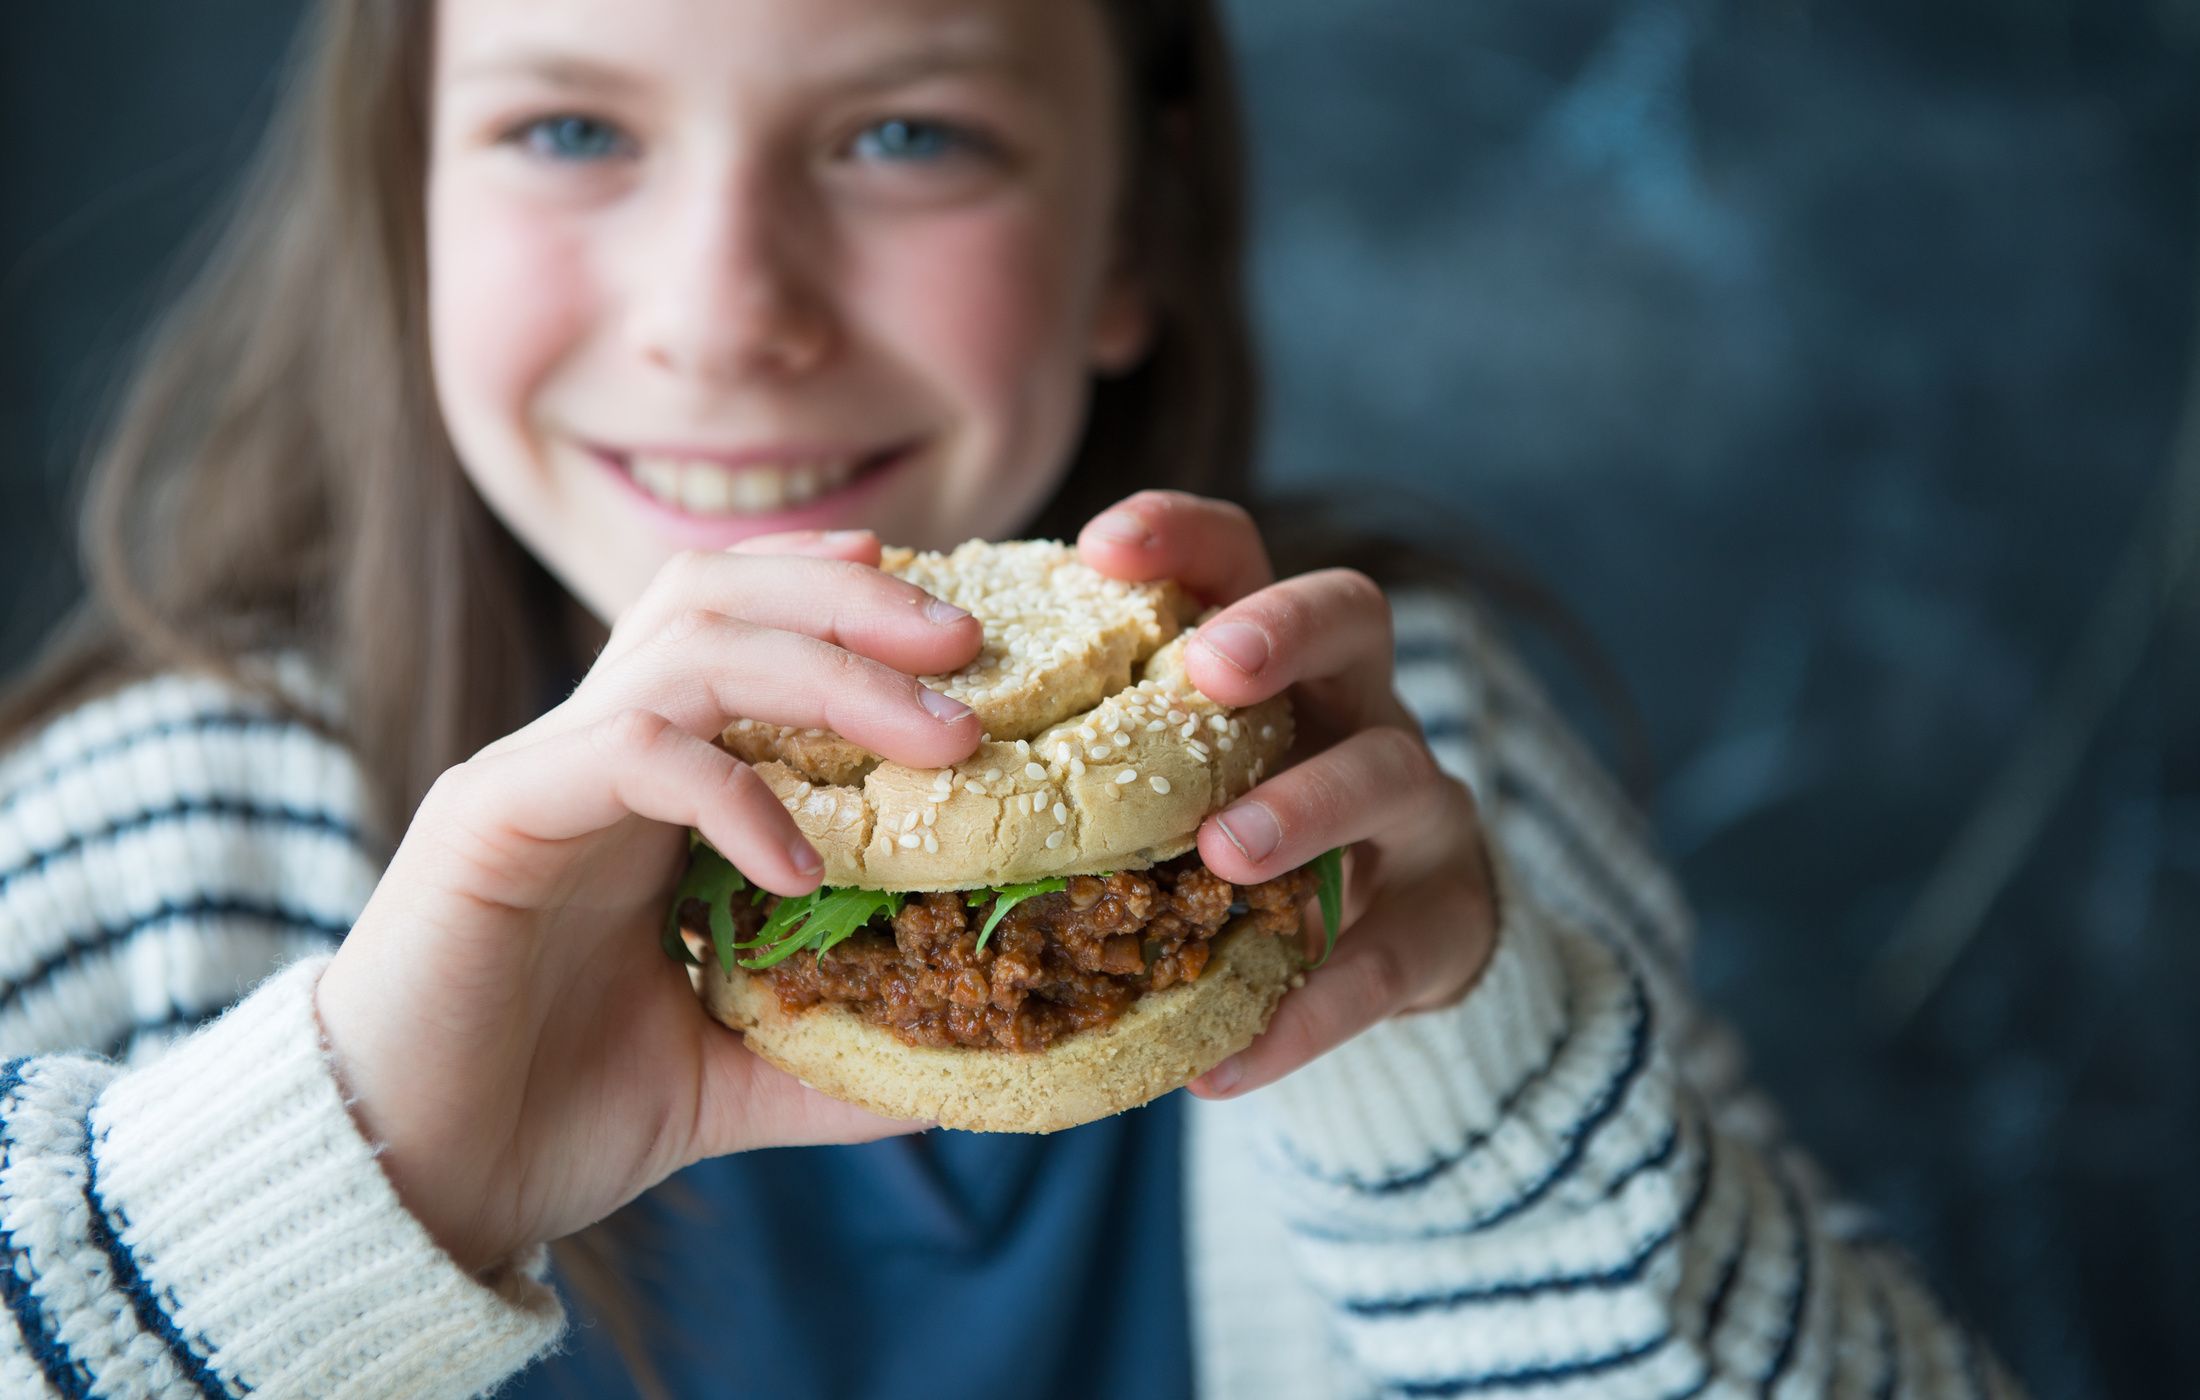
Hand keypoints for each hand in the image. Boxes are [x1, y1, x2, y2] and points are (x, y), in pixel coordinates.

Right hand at [313, 530, 982, 1273]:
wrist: (407, 1188)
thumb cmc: (548, 1114)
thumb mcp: (727, 1075)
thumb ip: (828, 1050)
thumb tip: (953, 1070)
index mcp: (641, 784)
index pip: (734, 623)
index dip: (835, 595)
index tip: (951, 627)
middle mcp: (589, 752)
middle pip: (715, 595)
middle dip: (850, 600)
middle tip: (965, 646)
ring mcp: (536, 774)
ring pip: (687, 648)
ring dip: (828, 671)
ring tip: (941, 738)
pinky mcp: (492, 817)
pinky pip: (633, 750)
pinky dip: (732, 790)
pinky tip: (801, 871)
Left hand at [1078, 493, 1498, 1097]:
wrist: (1405, 938)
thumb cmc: (1244, 830)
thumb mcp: (1183, 772)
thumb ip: (1088, 755)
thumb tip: (897, 775)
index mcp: (1277, 655)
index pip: (1239, 555)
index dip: (1181, 535)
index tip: (1100, 545)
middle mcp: (1357, 704)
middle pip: (1351, 615)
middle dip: (1281, 631)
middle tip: (1211, 669)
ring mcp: (1416, 805)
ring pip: (1388, 772)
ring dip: (1305, 807)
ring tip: (1225, 853)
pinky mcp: (1443, 916)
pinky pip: (1386, 958)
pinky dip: (1310, 1008)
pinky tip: (1228, 1061)